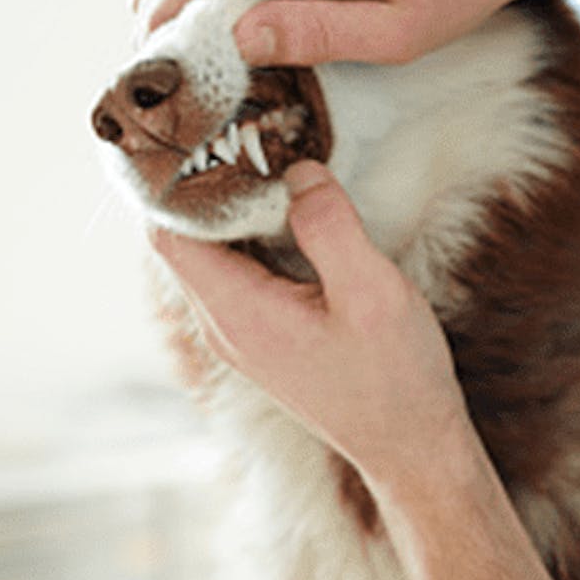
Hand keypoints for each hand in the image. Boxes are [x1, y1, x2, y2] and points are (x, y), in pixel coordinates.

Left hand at [149, 161, 471, 477]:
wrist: (411, 448)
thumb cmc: (395, 379)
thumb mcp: (372, 293)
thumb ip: (329, 227)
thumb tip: (299, 171)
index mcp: (236, 312)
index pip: (168, 232)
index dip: (176, 180)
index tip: (210, 132)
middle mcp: (224, 324)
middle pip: (185, 237)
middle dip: (207, 183)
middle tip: (247, 131)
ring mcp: (242, 332)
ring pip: (213, 252)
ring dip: (235, 208)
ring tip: (270, 158)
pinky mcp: (265, 334)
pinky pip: (240, 270)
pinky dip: (256, 233)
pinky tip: (292, 209)